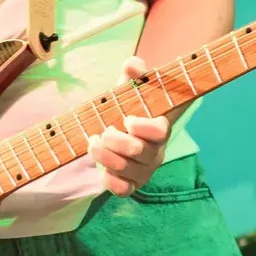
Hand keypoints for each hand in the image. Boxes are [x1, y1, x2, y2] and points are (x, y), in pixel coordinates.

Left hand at [87, 55, 169, 196]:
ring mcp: (144, 171)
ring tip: (94, 143)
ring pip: (128, 171)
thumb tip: (132, 65)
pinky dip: (109, 180)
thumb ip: (134, 74)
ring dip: (106, 157)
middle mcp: (156, 152)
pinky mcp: (132, 185)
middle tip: (105, 131)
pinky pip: (123, 190)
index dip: (143, 127)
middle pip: (140, 152)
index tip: (127, 118)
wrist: (120, 130)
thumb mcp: (129, 88)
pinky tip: (100, 168)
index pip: (161, 131)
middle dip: (116, 140)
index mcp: (159, 127)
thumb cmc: (128, 108)